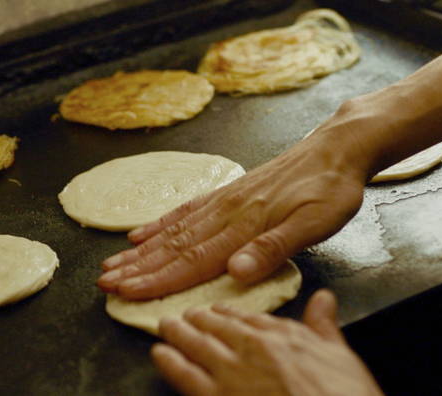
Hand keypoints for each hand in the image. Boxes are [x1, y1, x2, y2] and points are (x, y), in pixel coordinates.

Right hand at [97, 124, 368, 299]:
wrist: (336, 149)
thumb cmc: (331, 191)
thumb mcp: (315, 224)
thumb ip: (273, 247)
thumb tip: (236, 270)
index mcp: (244, 225)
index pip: (193, 259)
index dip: (158, 279)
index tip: (127, 292)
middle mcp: (225, 212)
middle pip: (173, 246)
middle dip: (137, 268)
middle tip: (105, 283)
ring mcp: (223, 200)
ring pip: (173, 229)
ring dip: (141, 250)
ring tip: (112, 262)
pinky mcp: (226, 192)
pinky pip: (185, 210)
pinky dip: (159, 224)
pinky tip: (142, 233)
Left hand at [151, 289, 383, 395]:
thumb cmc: (343, 395)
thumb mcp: (342, 355)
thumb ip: (325, 325)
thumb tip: (324, 299)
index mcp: (282, 335)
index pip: (249, 318)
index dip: (229, 313)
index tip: (219, 310)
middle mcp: (253, 347)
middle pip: (218, 326)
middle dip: (199, 319)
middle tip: (184, 313)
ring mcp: (232, 373)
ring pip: (198, 345)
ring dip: (179, 333)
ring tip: (166, 326)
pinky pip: (186, 375)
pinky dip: (170, 362)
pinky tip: (159, 353)